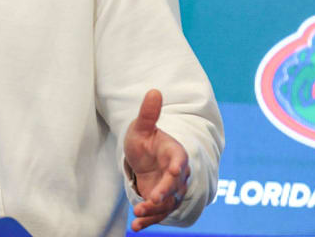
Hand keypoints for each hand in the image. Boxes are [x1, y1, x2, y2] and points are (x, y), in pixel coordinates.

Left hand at [123, 89, 189, 231]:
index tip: (175, 170)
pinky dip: (148, 221)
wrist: (144, 159)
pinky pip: (158, 213)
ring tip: (138, 214)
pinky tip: (135, 228)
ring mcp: (171, 189)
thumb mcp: (142, 127)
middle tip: (152, 199)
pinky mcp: (162, 202)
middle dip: (165, 192)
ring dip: (154, 210)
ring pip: (167, 202)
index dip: (178, 165)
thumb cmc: (145, 141)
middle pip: (175, 185)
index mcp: (174, 152)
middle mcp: (177, 173)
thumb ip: (148, 113)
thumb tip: (154, 90)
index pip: (179, 159)